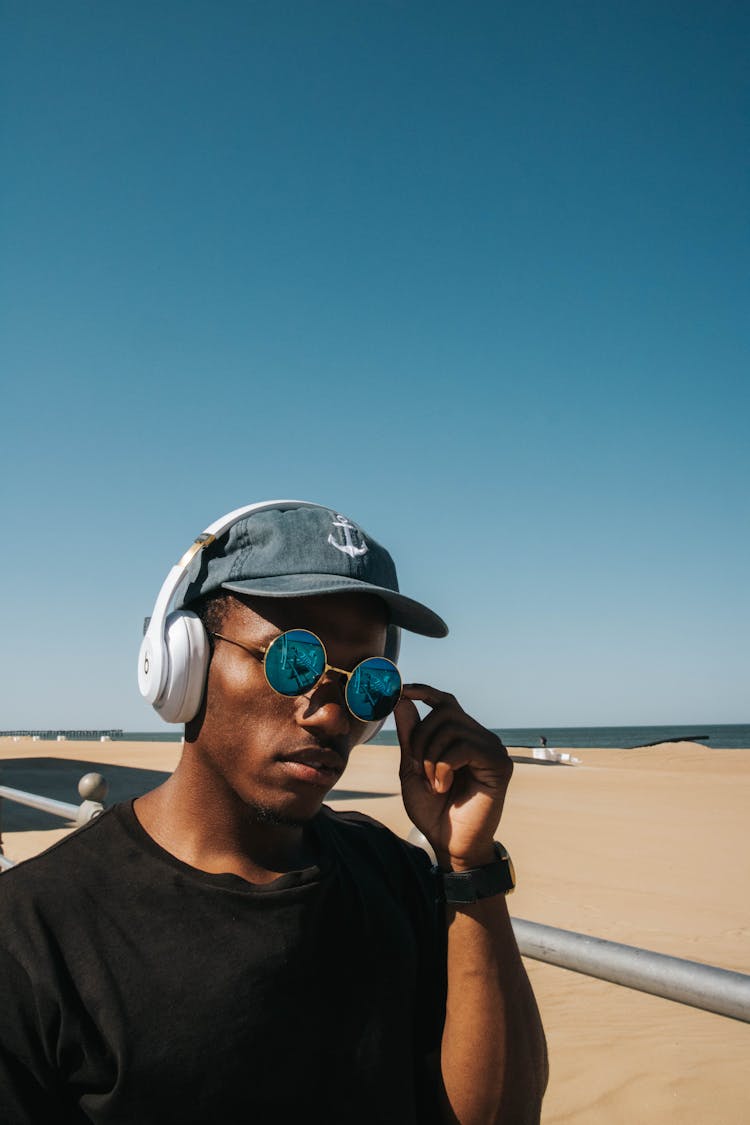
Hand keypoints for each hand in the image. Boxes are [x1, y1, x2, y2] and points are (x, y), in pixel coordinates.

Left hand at [394, 684, 512, 870]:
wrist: (451, 845)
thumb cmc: (433, 810)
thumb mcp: (413, 769)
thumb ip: (410, 736)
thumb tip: (403, 700)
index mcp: (462, 737)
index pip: (446, 702)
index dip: (424, 691)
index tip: (401, 690)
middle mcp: (480, 738)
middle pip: (444, 712)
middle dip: (421, 738)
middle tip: (417, 768)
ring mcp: (493, 749)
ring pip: (451, 728)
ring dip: (430, 757)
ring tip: (434, 784)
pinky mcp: (500, 764)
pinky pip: (464, 747)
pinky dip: (444, 766)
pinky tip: (444, 786)